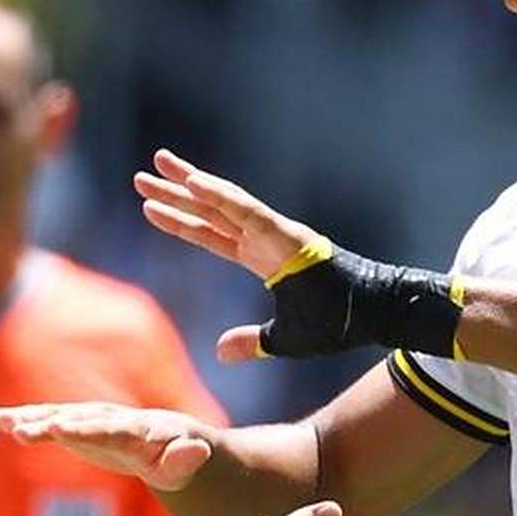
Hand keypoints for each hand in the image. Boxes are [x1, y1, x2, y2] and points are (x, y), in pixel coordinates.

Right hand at [0, 401, 215, 490]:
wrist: (168, 440)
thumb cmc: (177, 459)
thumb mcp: (185, 467)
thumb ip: (186, 461)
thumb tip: (198, 451)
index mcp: (139, 430)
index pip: (111, 430)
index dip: (85, 430)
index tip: (60, 429)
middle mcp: (111, 418)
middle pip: (78, 420)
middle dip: (51, 423)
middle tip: (23, 430)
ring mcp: (90, 419)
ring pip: (58, 416)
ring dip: (30, 418)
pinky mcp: (76, 426)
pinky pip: (47, 420)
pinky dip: (22, 419)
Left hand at [133, 149, 323, 362]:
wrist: (375, 317)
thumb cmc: (338, 324)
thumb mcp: (283, 341)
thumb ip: (251, 343)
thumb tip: (220, 352)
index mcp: (263, 258)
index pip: (210, 236)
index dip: (179, 222)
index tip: (148, 207)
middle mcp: (265, 240)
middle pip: (210, 212)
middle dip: (176, 193)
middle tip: (142, 175)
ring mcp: (276, 233)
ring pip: (224, 203)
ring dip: (189, 183)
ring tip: (157, 164)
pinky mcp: (288, 234)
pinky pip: (248, 212)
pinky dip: (222, 197)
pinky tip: (194, 181)